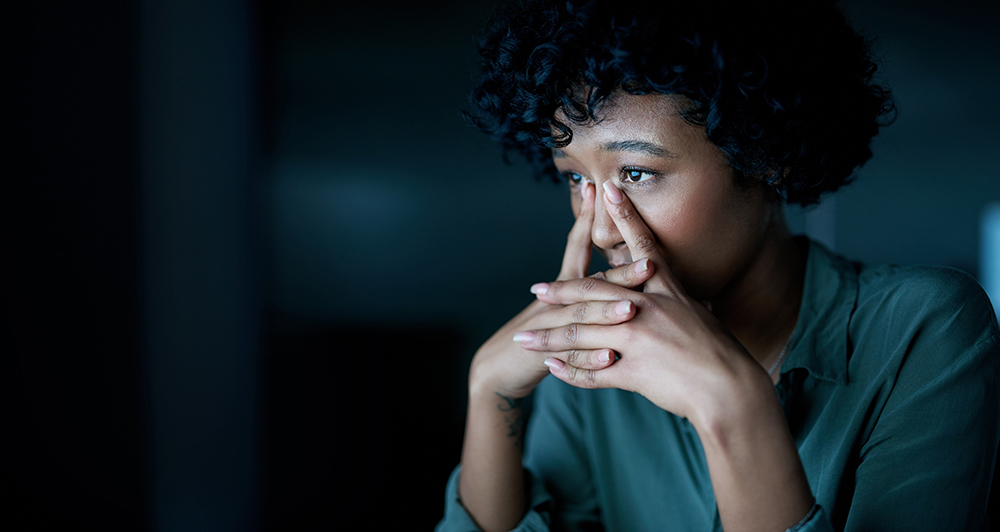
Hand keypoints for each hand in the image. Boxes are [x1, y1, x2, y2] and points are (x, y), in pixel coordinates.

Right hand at [468, 181, 653, 399]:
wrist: (498, 367)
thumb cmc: (537, 337)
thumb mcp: (562, 308)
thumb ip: (588, 291)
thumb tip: (618, 272)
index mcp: (564, 287)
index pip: (577, 246)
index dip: (587, 219)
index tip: (602, 191)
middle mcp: (556, 301)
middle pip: (590, 280)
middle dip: (619, 270)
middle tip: (648, 263)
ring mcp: (547, 327)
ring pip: (581, 316)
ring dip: (606, 312)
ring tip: (632, 308)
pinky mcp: (540, 354)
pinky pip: (571, 356)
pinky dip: (590, 358)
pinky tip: (609, 357)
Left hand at [515, 182, 757, 421]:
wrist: (732, 389)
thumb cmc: (720, 353)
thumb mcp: (699, 314)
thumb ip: (675, 301)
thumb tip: (672, 287)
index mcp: (666, 292)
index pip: (641, 246)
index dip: (624, 216)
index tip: (607, 189)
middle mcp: (647, 309)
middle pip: (593, 292)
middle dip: (561, 291)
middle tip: (536, 289)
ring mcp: (637, 339)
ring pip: (582, 333)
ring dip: (549, 337)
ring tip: (524, 338)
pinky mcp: (633, 370)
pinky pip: (591, 370)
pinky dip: (569, 370)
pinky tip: (551, 367)